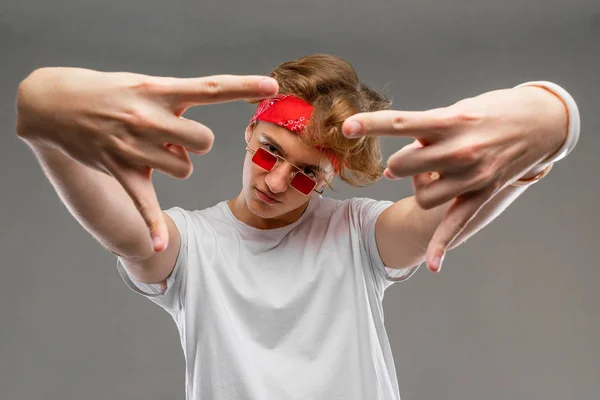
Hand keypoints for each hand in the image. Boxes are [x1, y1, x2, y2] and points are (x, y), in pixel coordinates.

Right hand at [17, 67, 278, 250]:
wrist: (56, 102)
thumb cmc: (112, 92)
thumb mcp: (146, 85)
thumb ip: (179, 107)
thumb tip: (196, 143)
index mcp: (160, 90)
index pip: (210, 87)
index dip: (243, 86)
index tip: (272, 85)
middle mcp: (149, 117)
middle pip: (205, 142)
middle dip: (198, 143)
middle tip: (177, 136)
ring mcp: (134, 146)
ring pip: (185, 168)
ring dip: (176, 162)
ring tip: (151, 150)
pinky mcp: (121, 170)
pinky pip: (144, 203)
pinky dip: (152, 226)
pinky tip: (157, 248)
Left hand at [342, 86, 566, 270]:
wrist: (541, 121)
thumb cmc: (492, 110)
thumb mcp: (457, 110)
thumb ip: (426, 134)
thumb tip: (401, 161)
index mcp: (449, 121)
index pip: (399, 123)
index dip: (369, 125)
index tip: (347, 127)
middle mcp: (459, 149)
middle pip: (401, 166)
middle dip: (397, 165)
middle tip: (415, 158)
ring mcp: (472, 175)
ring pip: (422, 196)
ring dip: (419, 187)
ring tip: (435, 175)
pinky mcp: (483, 193)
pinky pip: (456, 223)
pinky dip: (441, 245)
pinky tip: (431, 266)